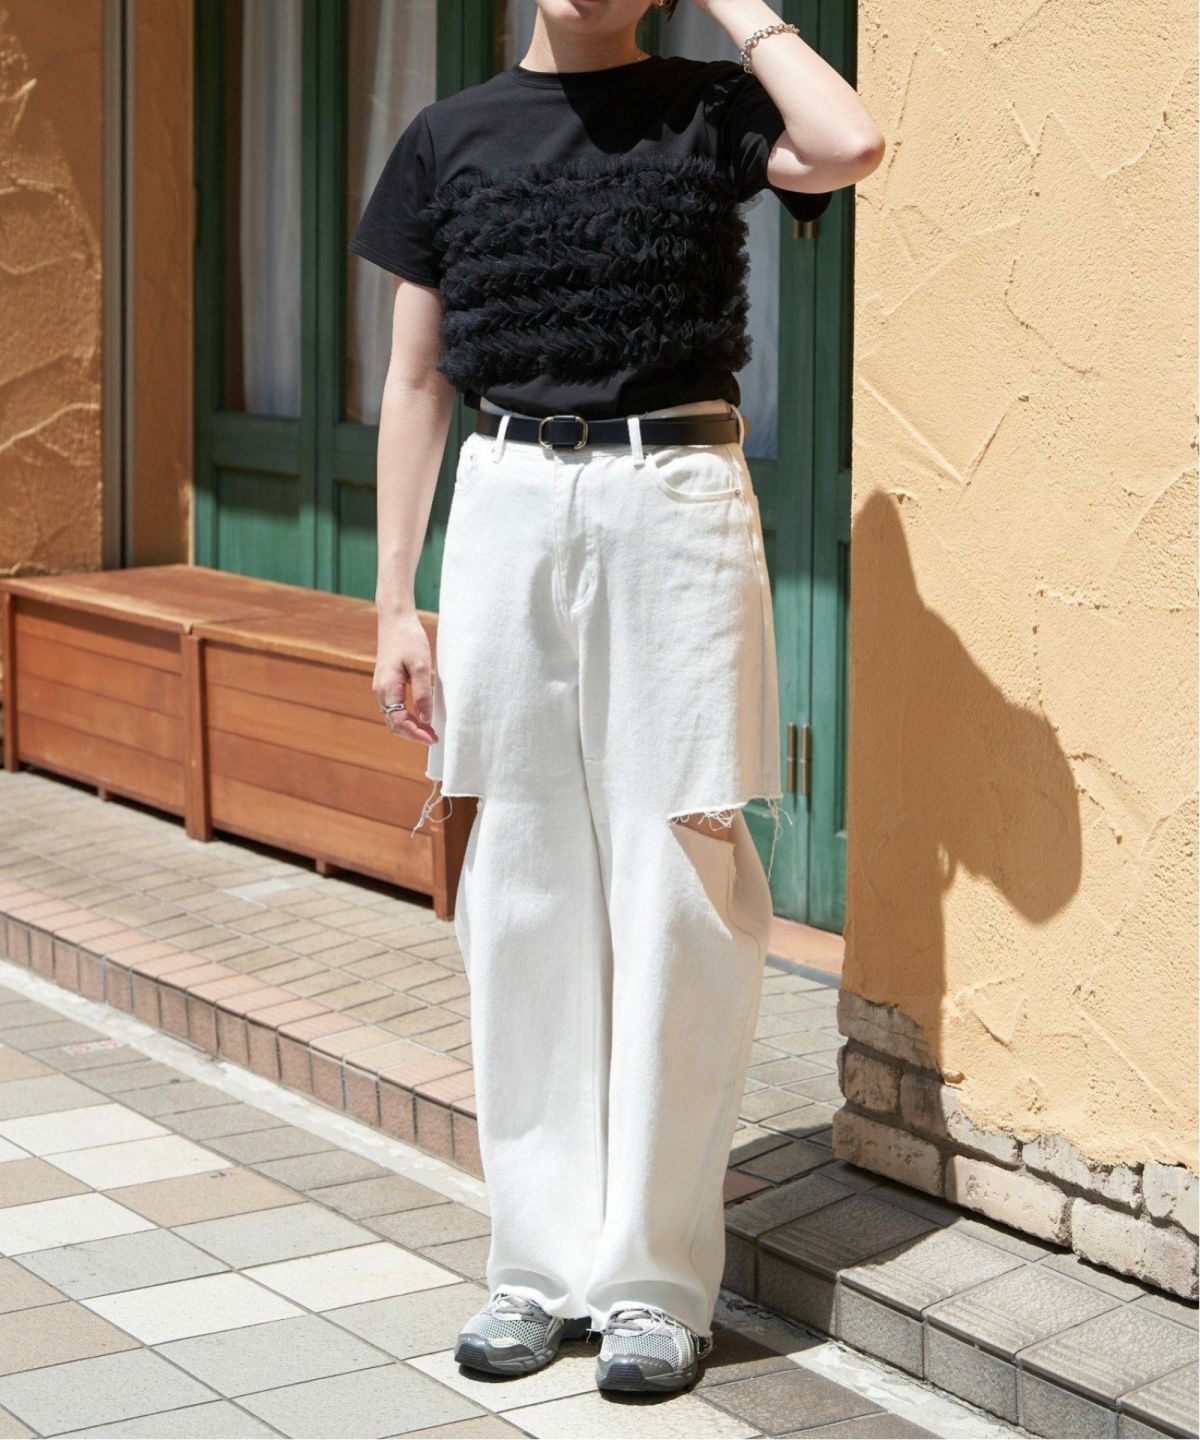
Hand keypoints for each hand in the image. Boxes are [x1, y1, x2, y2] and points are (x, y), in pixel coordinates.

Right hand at [374, 611, 437, 746]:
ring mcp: (381, 687)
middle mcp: (381, 691)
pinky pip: (394, 708)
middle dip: (413, 734)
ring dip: (410, 727)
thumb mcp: (421, 666)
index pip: (399, 722)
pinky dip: (406, 717)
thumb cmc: (409, 639)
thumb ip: (423, 693)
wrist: (395, 620)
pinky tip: (421, 716)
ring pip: (393, 717)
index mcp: (388, 688)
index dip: (416, 734)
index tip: (433, 738)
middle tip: (433, 738)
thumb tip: (425, 719)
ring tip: (429, 731)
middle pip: (394, 724)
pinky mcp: (386, 683)